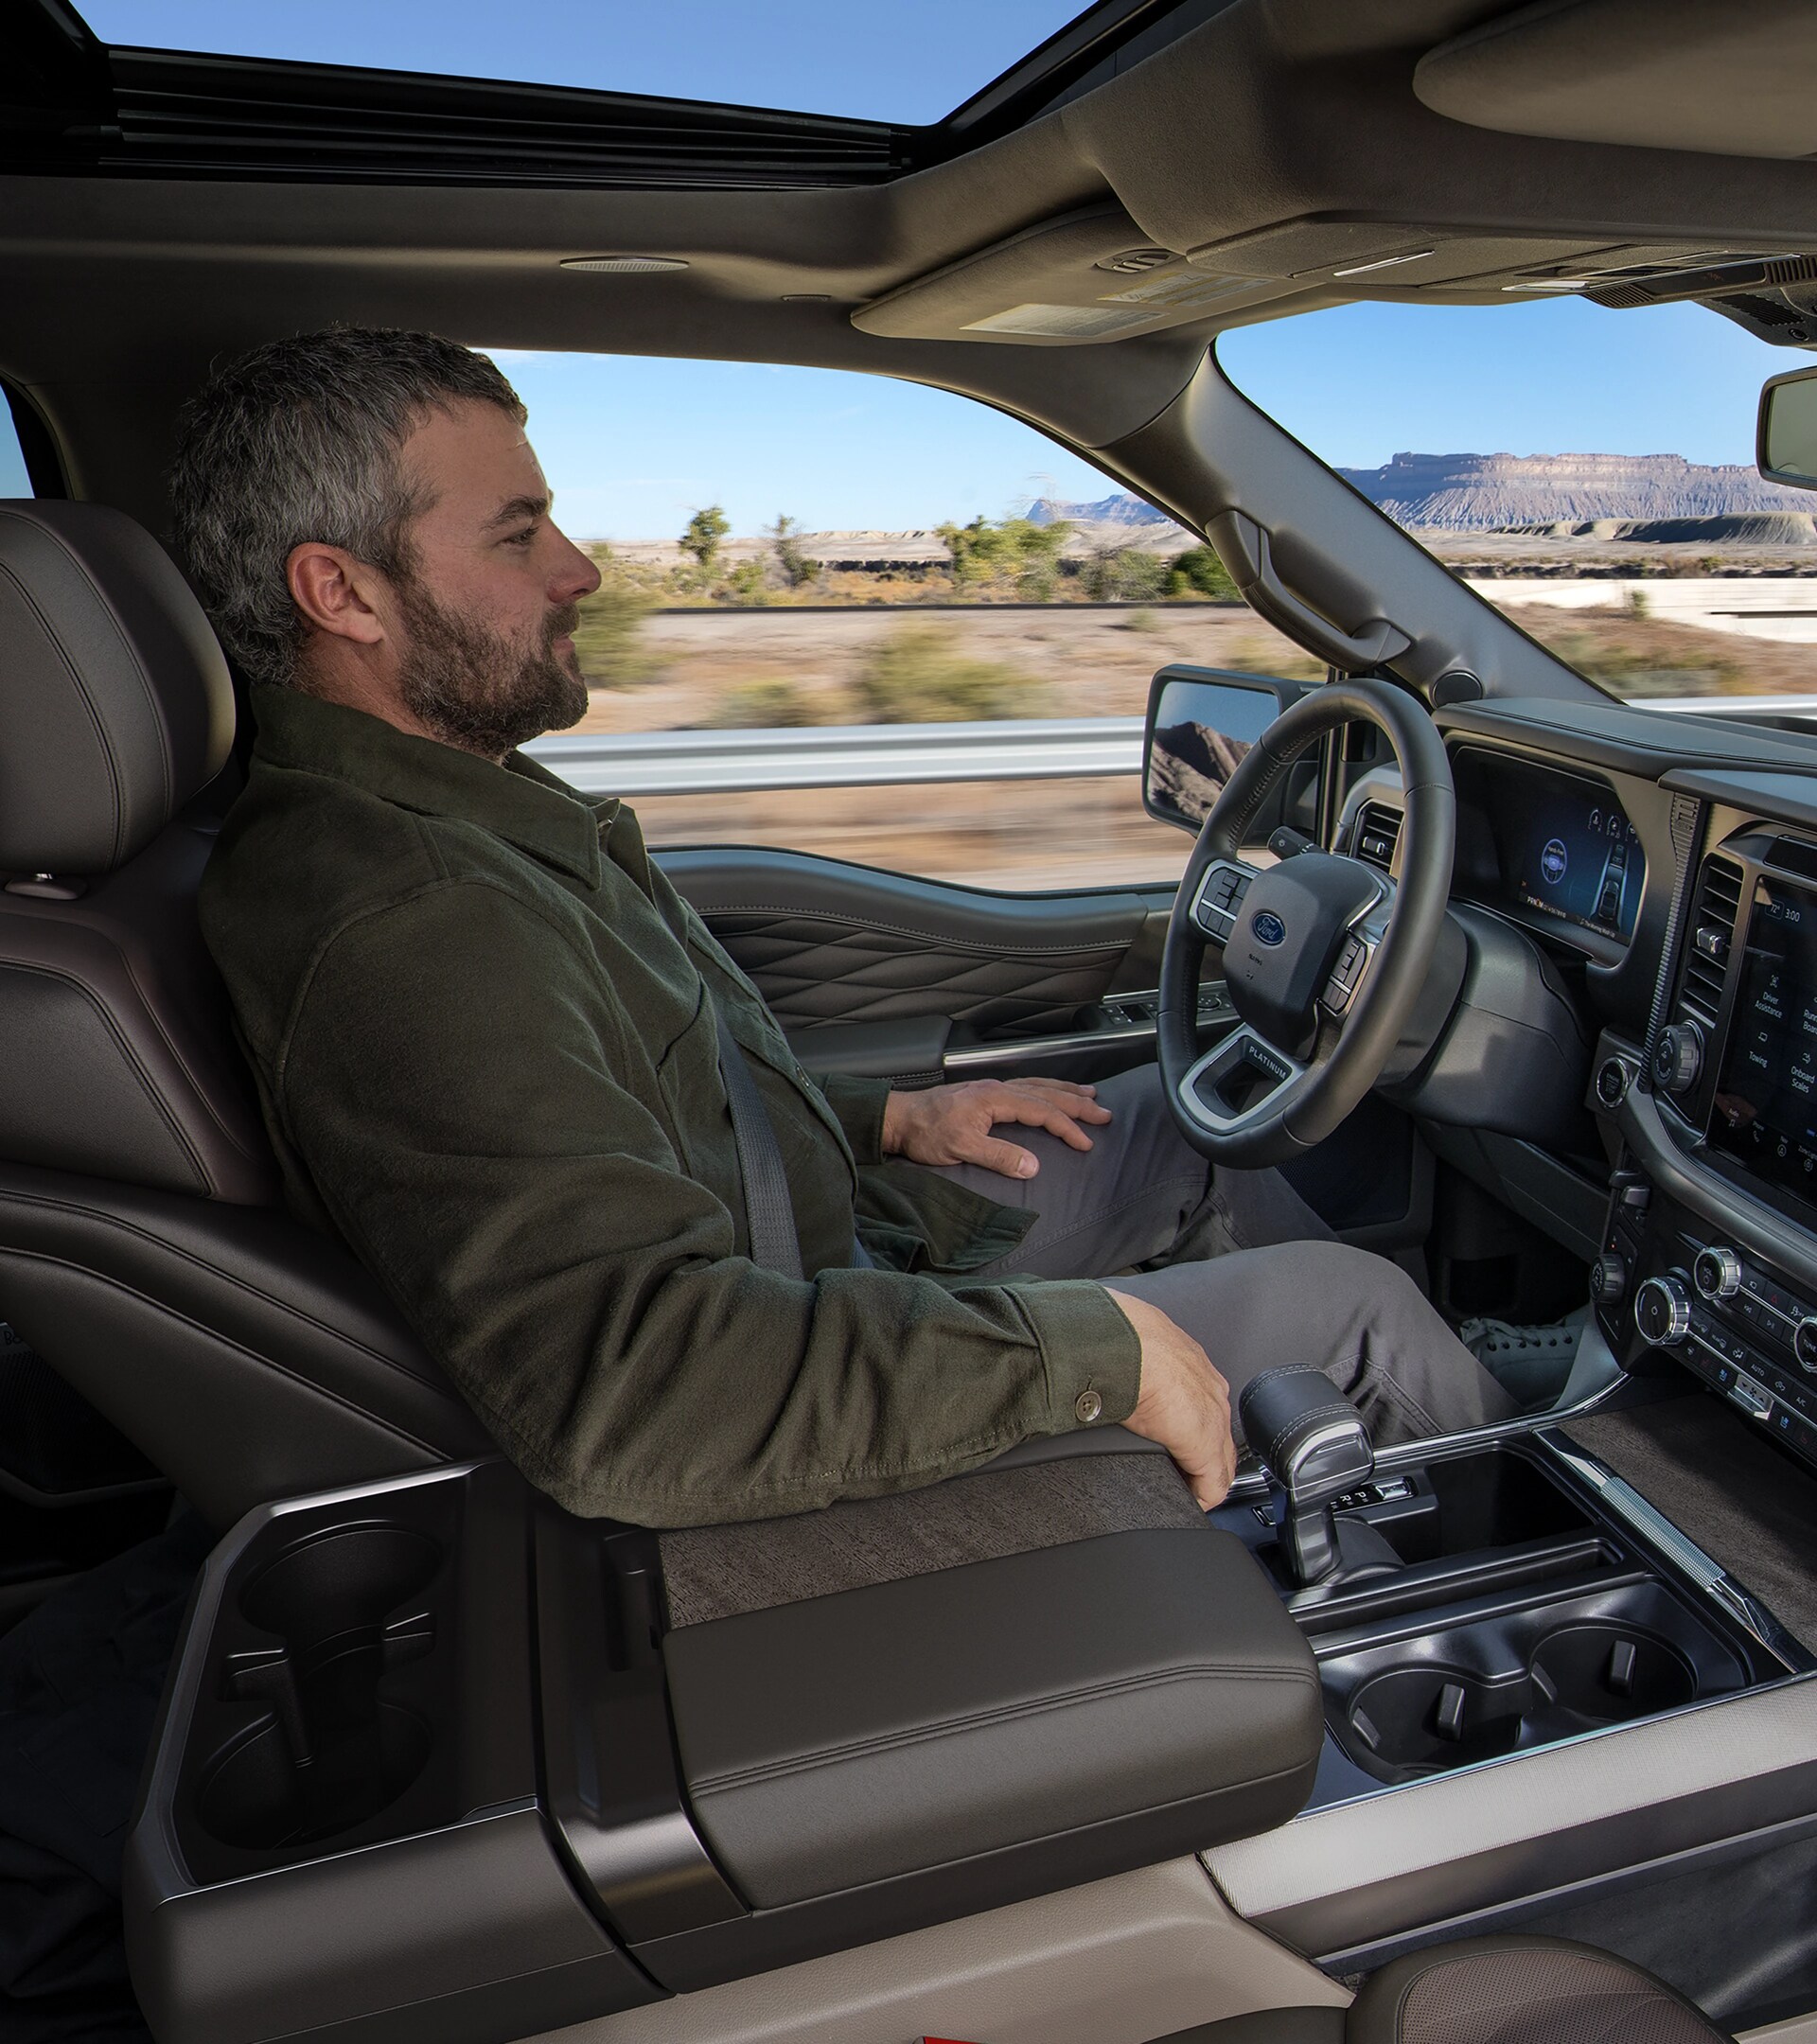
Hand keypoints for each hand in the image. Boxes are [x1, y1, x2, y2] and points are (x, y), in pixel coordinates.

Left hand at [880, 1077, 1111, 1179]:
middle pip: (1046, 1093)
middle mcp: (997, 1088)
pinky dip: (1044, 1088)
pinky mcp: (984, 1093)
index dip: (1067, 1127)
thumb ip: (998, 1156)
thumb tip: (1034, 1166)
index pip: (1042, 1111)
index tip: (1087, 1142)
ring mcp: (991, 1088)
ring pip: (1037, 1085)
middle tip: (1104, 1113)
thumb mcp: (961, 1149)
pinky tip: (1048, 1092)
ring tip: (1088, 1094)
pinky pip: (1024, 1086)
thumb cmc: (925, 1133)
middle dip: (1078, 1103)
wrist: (899, 1118)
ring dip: (1065, 1090)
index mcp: (996, 1099)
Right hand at [1103, 1288, 1235, 1510]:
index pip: (1202, 1407)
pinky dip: (1200, 1497)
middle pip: (1219, 1437)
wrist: (1117, 1344)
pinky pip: (1213, 1485)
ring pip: (1221, 1461)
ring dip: (1203, 1477)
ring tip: (1182, 1490)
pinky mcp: (1205, 1445)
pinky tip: (1186, 1502)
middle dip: (1203, 1460)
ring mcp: (1213, 1417)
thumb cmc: (1115, 1342)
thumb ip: (1133, 1369)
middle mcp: (1210, 1389)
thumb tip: (1108, 1379)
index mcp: (1190, 1365)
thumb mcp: (1131, 1354)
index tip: (1176, 1448)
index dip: (1191, 1431)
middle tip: (1182, 1478)